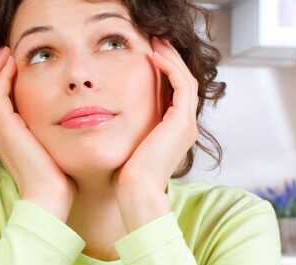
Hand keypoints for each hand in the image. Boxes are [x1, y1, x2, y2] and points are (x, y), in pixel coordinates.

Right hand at [0, 46, 75, 221]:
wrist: (49, 198)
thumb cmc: (57, 181)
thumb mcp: (53, 151)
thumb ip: (53, 137)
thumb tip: (72, 126)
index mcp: (9, 139)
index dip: (3, 84)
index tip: (16, 68)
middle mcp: (0, 134)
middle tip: (7, 53)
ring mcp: (0, 131)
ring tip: (7, 53)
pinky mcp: (6, 128)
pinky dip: (1, 76)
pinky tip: (13, 63)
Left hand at [115, 37, 199, 229]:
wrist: (135, 193)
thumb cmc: (126, 176)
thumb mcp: (128, 145)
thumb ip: (129, 128)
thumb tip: (109, 115)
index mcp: (175, 132)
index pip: (176, 92)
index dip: (165, 70)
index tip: (148, 54)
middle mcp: (185, 126)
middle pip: (184, 82)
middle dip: (170, 59)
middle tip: (155, 40)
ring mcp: (186, 124)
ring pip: (186, 79)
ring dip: (171, 58)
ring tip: (155, 41)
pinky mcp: (181, 122)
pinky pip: (181, 85)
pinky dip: (169, 67)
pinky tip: (153, 56)